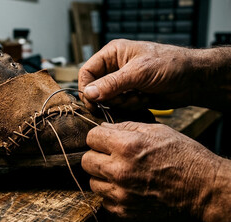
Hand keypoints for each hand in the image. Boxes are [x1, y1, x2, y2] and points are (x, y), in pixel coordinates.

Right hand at [78, 39, 202, 110]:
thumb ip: (111, 84)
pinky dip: (131, 106)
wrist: (194, 80)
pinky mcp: (131, 95)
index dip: (87, 88)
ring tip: (139, 96)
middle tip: (125, 98)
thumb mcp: (138, 73)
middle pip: (96, 89)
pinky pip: (120, 106)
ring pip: (108, 100)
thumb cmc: (170, 65)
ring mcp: (123, 82)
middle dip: (109, 97)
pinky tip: (144, 99)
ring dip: (122, 103)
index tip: (93, 101)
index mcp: (112, 54)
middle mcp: (115, 68)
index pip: (87, 72)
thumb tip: (88, 94)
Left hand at [81, 121, 222, 221]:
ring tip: (122, 175)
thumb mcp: (158, 131)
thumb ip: (126, 127)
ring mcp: (120, 194)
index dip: (99, 137)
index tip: (105, 141)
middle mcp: (119, 170)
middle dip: (97, 156)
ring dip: (103, 177)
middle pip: (87, 160)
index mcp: (126, 146)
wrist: (204, 191)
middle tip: (112, 158)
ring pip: (93, 182)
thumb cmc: (185, 158)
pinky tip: (128, 189)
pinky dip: (112, 195)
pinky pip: (104, 201)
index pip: (91, 137)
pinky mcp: (124, 212)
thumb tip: (104, 127)